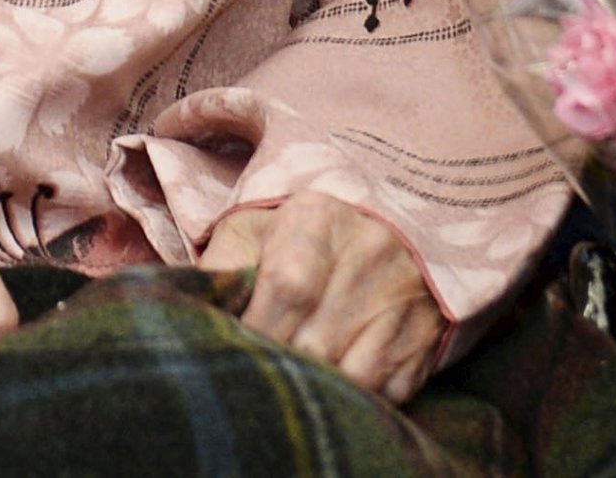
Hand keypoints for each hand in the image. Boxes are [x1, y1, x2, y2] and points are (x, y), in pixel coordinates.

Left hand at [200, 190, 445, 404]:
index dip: (257, 330)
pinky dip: (356, 397)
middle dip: (283, 363)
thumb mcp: (255, 227)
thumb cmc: (300, 232)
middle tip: (262, 365)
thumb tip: (190, 310)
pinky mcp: (425, 338)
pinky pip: (385, 393)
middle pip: (317, 342)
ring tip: (297, 371)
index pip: (288, 287)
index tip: (238, 347)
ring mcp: (404, 299)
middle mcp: (370, 252)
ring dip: (319, 384)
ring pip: (353, 376)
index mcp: (318, 218)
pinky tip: (335, 376)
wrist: (388, 220)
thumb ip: (220, 266)